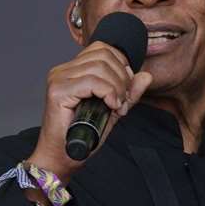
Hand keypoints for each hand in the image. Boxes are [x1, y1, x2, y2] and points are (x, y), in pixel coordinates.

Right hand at [27, 42, 154, 180]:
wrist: (63, 157)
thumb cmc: (82, 136)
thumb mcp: (112, 110)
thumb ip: (128, 92)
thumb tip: (146, 76)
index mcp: (73, 70)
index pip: (102, 49)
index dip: (121, 65)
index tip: (125, 89)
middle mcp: (63, 70)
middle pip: (104, 56)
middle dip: (122, 78)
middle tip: (122, 102)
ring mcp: (59, 79)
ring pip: (100, 67)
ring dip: (116, 88)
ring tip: (116, 107)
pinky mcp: (58, 91)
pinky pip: (92, 82)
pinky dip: (108, 93)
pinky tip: (110, 106)